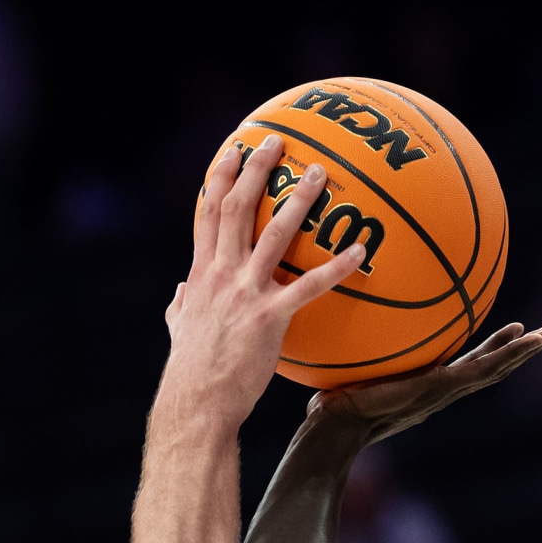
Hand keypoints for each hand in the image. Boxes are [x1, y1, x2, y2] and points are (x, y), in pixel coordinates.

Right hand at [159, 135, 365, 426]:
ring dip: (299, 200)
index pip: (208, 213)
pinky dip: (337, 267)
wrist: (198, 401)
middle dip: (256, 170)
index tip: (234, 151)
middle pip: (237, 208)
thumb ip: (180, 307)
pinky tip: (361, 252)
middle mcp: (221, 274)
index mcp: (202, 273)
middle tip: (277, 141)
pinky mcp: (269, 317)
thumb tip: (179, 294)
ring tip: (321, 174)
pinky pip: (310, 286)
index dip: (221, 178)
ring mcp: (245, 293)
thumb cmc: (192, 370)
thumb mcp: (179, 330)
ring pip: (274, 233)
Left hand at [308, 323, 541, 443]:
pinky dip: (508, 354)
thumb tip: (337, 334)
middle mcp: (441, 392)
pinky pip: (481, 368)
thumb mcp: (348, 377)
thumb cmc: (330, 410)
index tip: (507, 331)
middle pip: (489, 368)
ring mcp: (444, 392)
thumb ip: (353, 361)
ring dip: (523, 351)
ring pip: (494, 368)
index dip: (488, 351)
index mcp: (426, 388)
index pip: (464, 367)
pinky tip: (526, 338)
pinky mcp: (440, 389)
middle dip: (517, 351)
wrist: (333, 435)